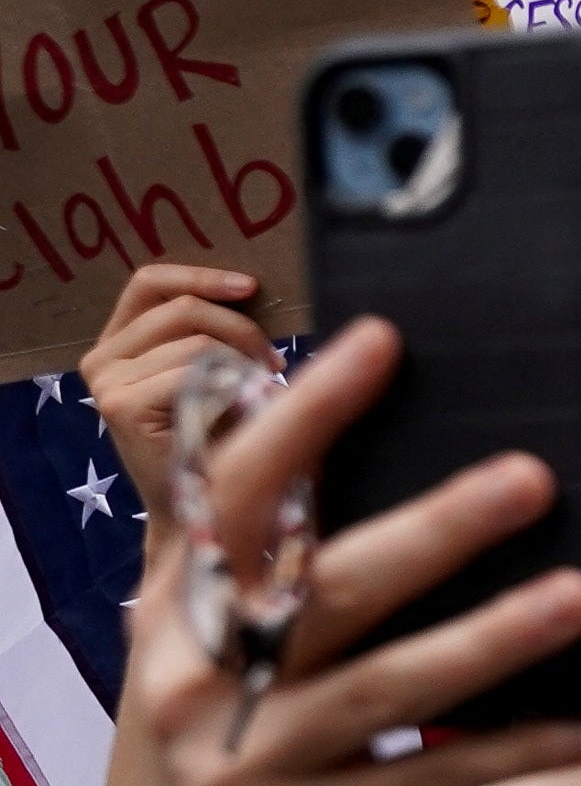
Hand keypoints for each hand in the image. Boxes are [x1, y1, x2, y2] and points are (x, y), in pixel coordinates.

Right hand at [88, 263, 272, 517]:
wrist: (203, 509)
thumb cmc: (219, 438)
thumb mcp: (215, 372)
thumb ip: (216, 331)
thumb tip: (255, 288)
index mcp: (121, 341)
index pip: (151, 283)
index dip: (201, 276)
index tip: (251, 286)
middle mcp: (103, 358)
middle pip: (183, 307)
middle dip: (242, 328)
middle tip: (273, 363)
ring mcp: (108, 382)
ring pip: (197, 341)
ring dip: (243, 363)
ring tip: (260, 393)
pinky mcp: (121, 405)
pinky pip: (193, 373)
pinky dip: (230, 388)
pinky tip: (240, 412)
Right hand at [106, 322, 580, 785]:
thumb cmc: (255, 773)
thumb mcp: (227, 671)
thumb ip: (263, 574)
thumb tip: (322, 434)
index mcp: (179, 619)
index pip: (238, 495)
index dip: (306, 415)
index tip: (383, 339)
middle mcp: (197, 684)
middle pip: (325, 584)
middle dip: (432, 525)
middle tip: (536, 473)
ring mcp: (245, 767)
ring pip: (387, 685)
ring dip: (495, 636)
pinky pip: (435, 781)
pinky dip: (527, 749)